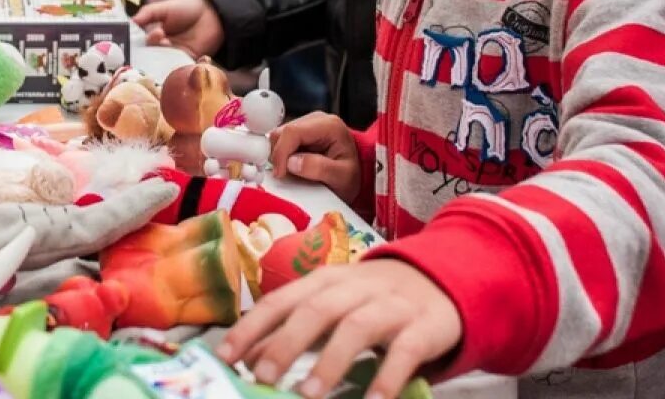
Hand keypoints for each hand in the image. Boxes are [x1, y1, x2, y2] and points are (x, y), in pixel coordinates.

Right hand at [133, 0, 224, 57]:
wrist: (213, 14)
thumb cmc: (186, 9)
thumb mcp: (163, 9)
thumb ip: (146, 14)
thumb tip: (129, 22)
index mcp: (155, 36)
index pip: (140, 45)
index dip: (135, 45)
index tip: (131, 42)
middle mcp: (162, 49)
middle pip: (149, 57)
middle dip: (147, 52)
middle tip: (151, 42)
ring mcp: (174, 57)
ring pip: (161, 63)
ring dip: (161, 55)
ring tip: (164, 42)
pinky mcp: (186, 63)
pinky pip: (177, 67)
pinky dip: (174, 65)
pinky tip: (174, 55)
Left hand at [217, 260, 461, 398]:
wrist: (441, 278)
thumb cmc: (372, 299)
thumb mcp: (331, 305)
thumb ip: (291, 329)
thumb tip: (248, 357)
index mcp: (325, 281)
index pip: (280, 300)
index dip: (251, 327)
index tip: (224, 356)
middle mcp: (355, 288)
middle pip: (315, 310)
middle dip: (285, 344)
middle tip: (262, 378)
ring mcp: (391, 305)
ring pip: (356, 328)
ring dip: (330, 362)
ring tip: (308, 395)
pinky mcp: (424, 326)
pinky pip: (405, 351)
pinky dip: (388, 378)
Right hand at [269, 112, 360, 202]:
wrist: (356, 177)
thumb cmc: (351, 176)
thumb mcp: (342, 177)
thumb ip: (319, 168)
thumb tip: (292, 163)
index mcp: (329, 125)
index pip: (293, 132)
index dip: (281, 152)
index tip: (280, 173)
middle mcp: (316, 120)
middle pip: (282, 132)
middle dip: (278, 155)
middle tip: (284, 175)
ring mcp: (306, 125)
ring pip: (278, 136)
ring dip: (279, 156)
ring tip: (290, 173)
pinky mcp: (299, 133)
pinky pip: (280, 142)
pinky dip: (280, 156)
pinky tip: (291, 167)